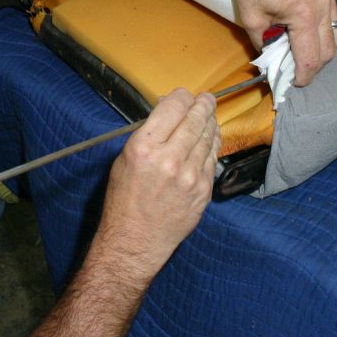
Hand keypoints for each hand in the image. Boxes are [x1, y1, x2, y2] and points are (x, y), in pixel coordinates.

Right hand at [95, 89, 218, 279]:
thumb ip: (147, 133)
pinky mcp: (204, 190)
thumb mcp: (124, 159)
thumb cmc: (123, 200)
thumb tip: (167, 111)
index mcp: (144, 147)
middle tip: (206, 99)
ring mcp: (191, 175)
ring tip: (209, 115)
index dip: (182, 96)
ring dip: (210, 122)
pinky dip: (212, 144)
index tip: (184, 95)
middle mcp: (170, 158)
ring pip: (209, 136)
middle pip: (196, 118)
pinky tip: (210, 139)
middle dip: (203, 104)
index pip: (174, 107)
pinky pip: (213, 158)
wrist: (134, 241)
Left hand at [222, 0, 336, 85]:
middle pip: (328, 51)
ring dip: (322, 51)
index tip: (293, 84)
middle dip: (313, 66)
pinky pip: (334, 20)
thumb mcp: (252, 21)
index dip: (303, 76)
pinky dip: (325, 34)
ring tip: (301, 54)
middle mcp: (322, 5)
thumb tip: (273, 65)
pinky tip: (307, 36)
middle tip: (295, 72)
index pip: (311, 58)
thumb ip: (265, 47)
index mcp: (304, 15)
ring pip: (336, 37)